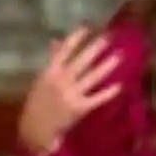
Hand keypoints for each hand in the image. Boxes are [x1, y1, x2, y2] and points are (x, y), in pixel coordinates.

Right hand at [18, 27, 122, 155]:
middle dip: (96, 47)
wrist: (35, 129)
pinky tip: (119, 85)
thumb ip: (52, 60)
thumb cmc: (38, 102)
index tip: (88, 27)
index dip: (76, 37)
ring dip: (107, 65)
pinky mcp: (80, 108)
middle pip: (82, 60)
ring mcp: (71, 94)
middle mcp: (61, 80)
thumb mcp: (42, 79)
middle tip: (110, 36)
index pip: (64, 50)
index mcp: (50, 72)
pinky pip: (97, 98)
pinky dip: (108, 92)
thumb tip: (57, 41)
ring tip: (120, 55)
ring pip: (92, 77)